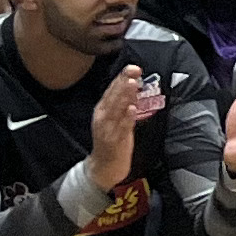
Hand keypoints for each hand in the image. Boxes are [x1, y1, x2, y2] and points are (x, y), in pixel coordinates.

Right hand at [84, 61, 155, 189]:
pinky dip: (127, 118)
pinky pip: (121, 128)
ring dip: (124, 96)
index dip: (121, 78)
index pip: (111, 90)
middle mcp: (103, 117)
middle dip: (123, 82)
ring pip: (116, 110)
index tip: (131, 67)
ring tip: (132, 83)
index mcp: (102, 111)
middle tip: (133, 69)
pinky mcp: (115, 141)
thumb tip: (133, 85)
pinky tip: (132, 108)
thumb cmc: (112, 142)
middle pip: (113, 97)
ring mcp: (108, 129)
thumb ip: (123, 103)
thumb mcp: (116, 119)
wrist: (104, 168)